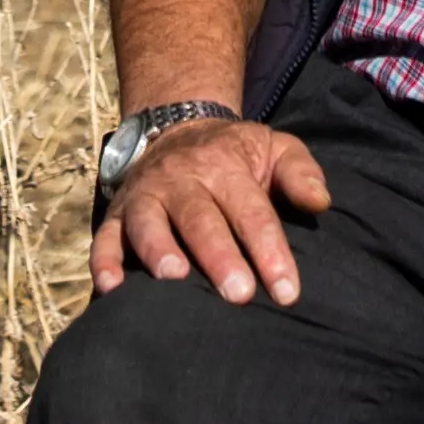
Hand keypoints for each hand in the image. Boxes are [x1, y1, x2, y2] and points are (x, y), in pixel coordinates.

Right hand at [89, 117, 331, 306]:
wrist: (178, 129)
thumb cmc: (235, 154)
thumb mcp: (274, 147)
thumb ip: (301, 173)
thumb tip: (320, 202)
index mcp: (225, 166)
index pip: (251, 211)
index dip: (270, 251)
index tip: (287, 291)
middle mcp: (182, 180)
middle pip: (201, 219)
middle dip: (219, 256)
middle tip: (239, 294)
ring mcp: (146, 196)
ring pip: (149, 223)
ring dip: (159, 250)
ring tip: (175, 279)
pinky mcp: (118, 214)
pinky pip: (105, 236)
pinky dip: (104, 261)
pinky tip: (112, 288)